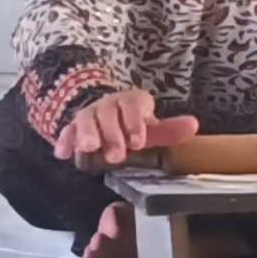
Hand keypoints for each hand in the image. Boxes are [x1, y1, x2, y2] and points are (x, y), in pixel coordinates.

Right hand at [53, 89, 199, 164]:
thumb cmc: (131, 126)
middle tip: (116, 155)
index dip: (135, 120)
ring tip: (88, 148)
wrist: (104, 118)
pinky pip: (66, 131)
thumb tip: (193, 125)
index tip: (137, 141)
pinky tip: (63, 153)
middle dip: (111, 133)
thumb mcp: (150, 129)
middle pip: (108, 111)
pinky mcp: (72, 127)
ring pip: (86, 118)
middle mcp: (109, 104)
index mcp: (131, 102)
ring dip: (87, 133)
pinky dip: (64, 141)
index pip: (133, 103)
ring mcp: (89, 114)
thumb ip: (169, 131)